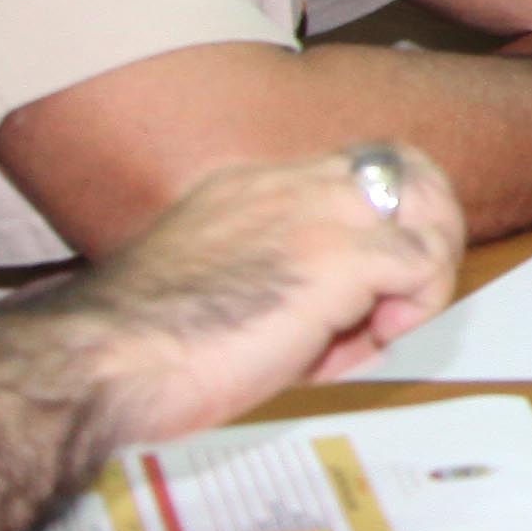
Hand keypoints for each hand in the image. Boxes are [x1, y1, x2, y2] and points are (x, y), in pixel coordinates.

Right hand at [64, 146, 467, 435]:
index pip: (352, 172)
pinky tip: (372, 339)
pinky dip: (417, 306)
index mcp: (249, 186)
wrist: (102, 362)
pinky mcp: (340, 255)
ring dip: (423, 275)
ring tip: (381, 327)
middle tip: (407, 295)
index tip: (370, 281)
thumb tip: (338, 312)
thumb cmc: (143, 347)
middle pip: (408, 168)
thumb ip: (275, 273)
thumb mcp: (215, 282)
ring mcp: (317, 213)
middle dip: (428, 230)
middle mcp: (288, 184)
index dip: (380, 224)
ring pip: (428, 211)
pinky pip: (424, 265)